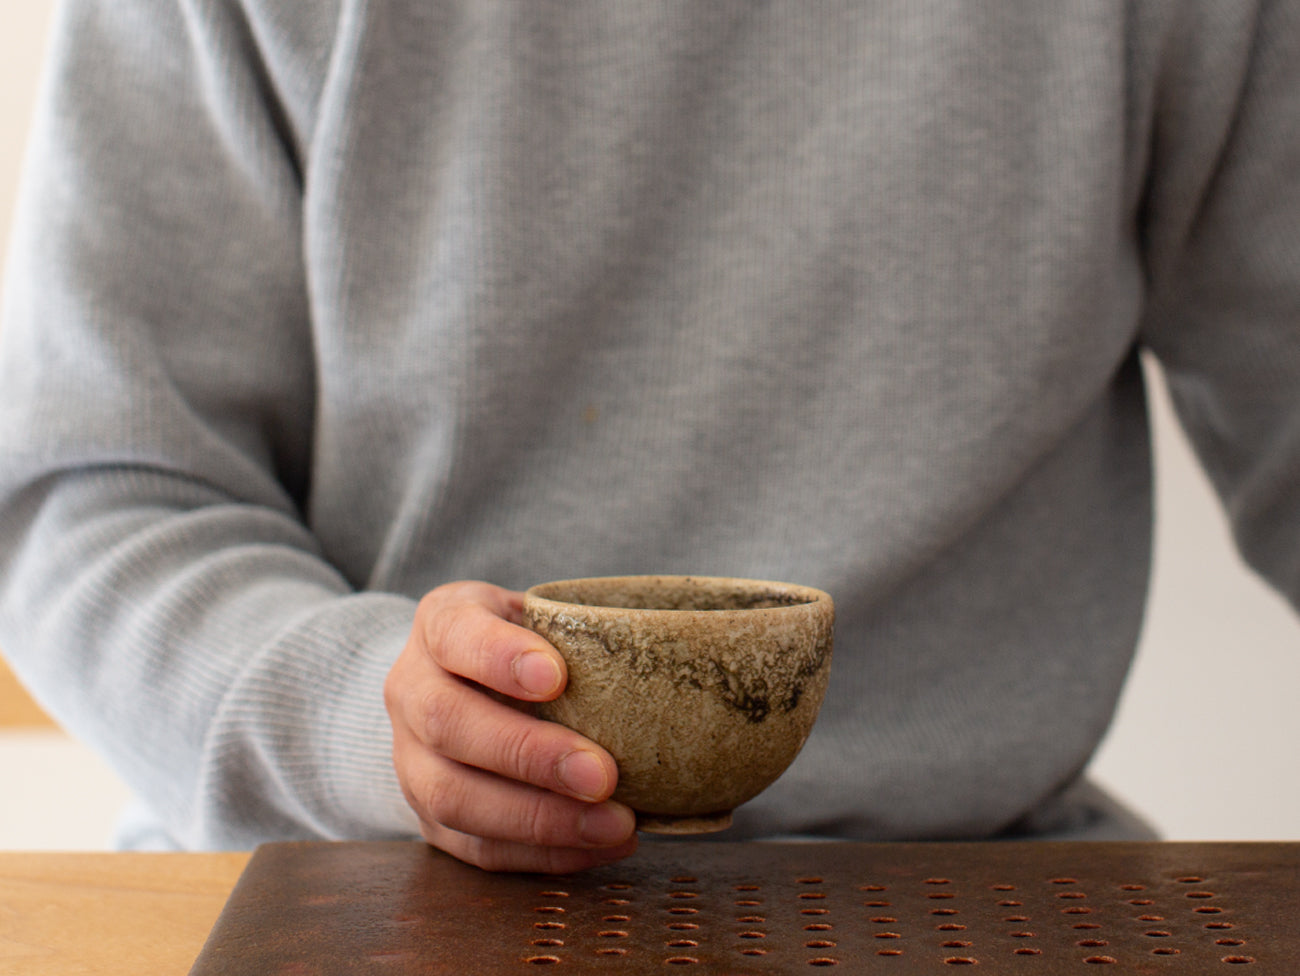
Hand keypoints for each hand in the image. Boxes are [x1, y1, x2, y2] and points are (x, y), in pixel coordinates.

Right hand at [386, 581, 638, 872]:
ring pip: (454, 797)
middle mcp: (411, 690)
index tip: (556, 677)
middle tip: (602, 774)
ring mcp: (410, 760)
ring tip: (614, 824)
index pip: (456, 633)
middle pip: (449, 724)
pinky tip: (598, 846)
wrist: (458, 683)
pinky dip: (542, 853)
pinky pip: (476, 848)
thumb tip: (670, 663)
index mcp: (440, 624)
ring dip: (540, 819)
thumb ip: (579, 632)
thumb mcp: (539, 615)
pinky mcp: (429, 818)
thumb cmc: (523, 644)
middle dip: (529, 755)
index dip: (499, 657)